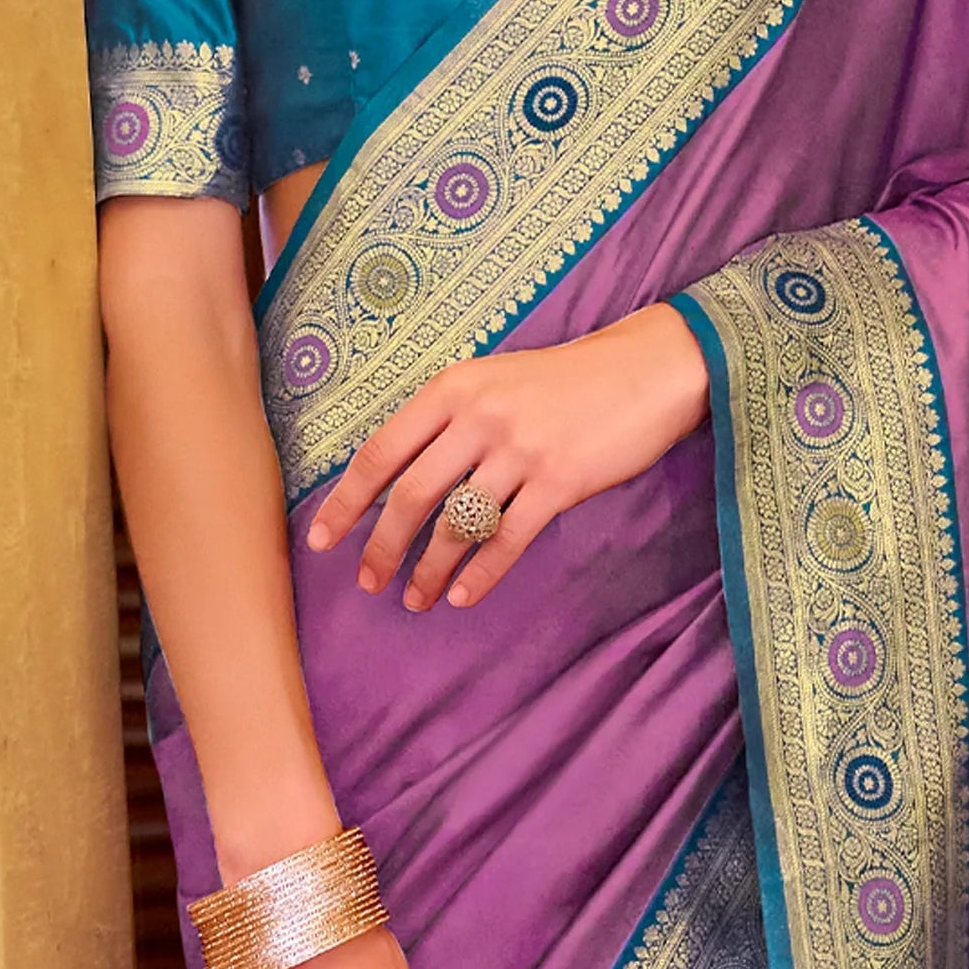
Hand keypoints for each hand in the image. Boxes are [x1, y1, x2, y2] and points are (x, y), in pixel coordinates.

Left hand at [305, 302, 709, 609]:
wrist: (645, 369)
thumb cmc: (565, 380)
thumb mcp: (495, 379)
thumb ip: (448, 420)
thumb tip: (398, 480)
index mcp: (454, 387)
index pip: (381, 451)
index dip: (346, 500)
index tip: (323, 539)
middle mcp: (480, 416)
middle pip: (411, 496)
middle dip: (382, 548)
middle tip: (369, 582)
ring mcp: (521, 450)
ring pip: (456, 525)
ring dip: (429, 571)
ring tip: (416, 599)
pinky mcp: (560, 481)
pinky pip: (507, 540)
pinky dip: (481, 574)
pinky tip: (464, 595)